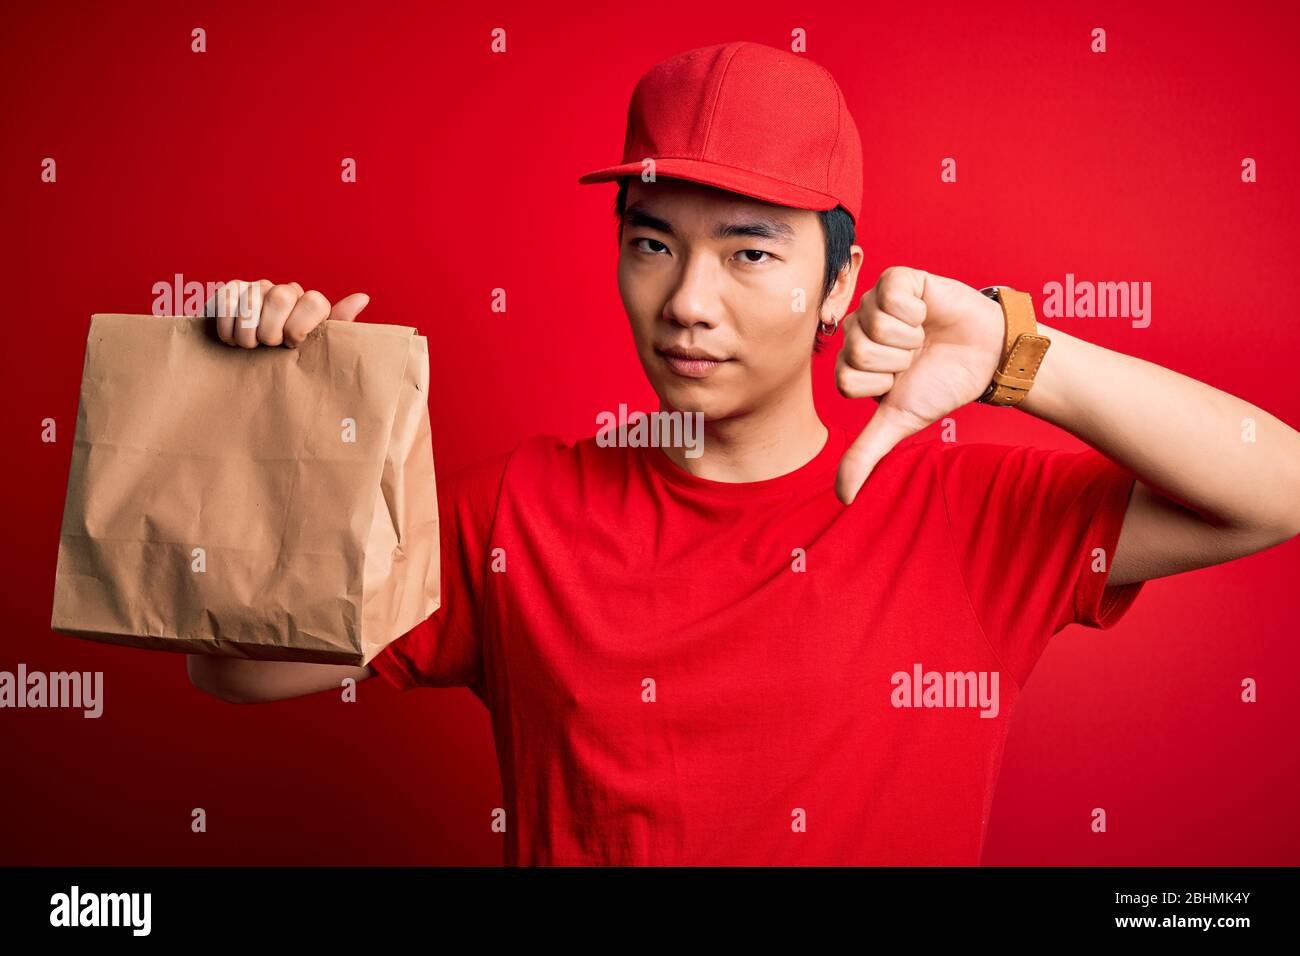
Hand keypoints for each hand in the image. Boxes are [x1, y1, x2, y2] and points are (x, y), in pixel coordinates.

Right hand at [205, 279, 370, 347]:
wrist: (255, 363)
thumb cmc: (292, 360)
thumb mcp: (317, 349)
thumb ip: (338, 325)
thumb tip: (362, 297)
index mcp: (312, 304)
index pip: (314, 302)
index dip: (300, 328)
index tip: (292, 344)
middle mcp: (287, 290)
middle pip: (281, 297)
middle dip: (271, 331)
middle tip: (269, 346)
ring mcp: (259, 287)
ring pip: (251, 301)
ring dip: (248, 332)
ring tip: (250, 346)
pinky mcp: (233, 290)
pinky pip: (227, 299)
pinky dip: (227, 325)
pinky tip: (232, 339)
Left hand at [833, 266, 1004, 504]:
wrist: (987, 357)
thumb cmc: (940, 386)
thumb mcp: (900, 421)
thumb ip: (866, 454)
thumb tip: (842, 498)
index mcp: (852, 363)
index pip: (845, 379)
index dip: (881, 385)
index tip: (902, 381)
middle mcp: (858, 331)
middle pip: (857, 352)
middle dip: (897, 362)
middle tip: (915, 357)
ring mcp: (874, 303)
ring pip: (872, 324)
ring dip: (909, 338)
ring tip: (922, 336)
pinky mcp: (898, 279)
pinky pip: (890, 295)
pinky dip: (915, 311)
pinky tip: (925, 314)